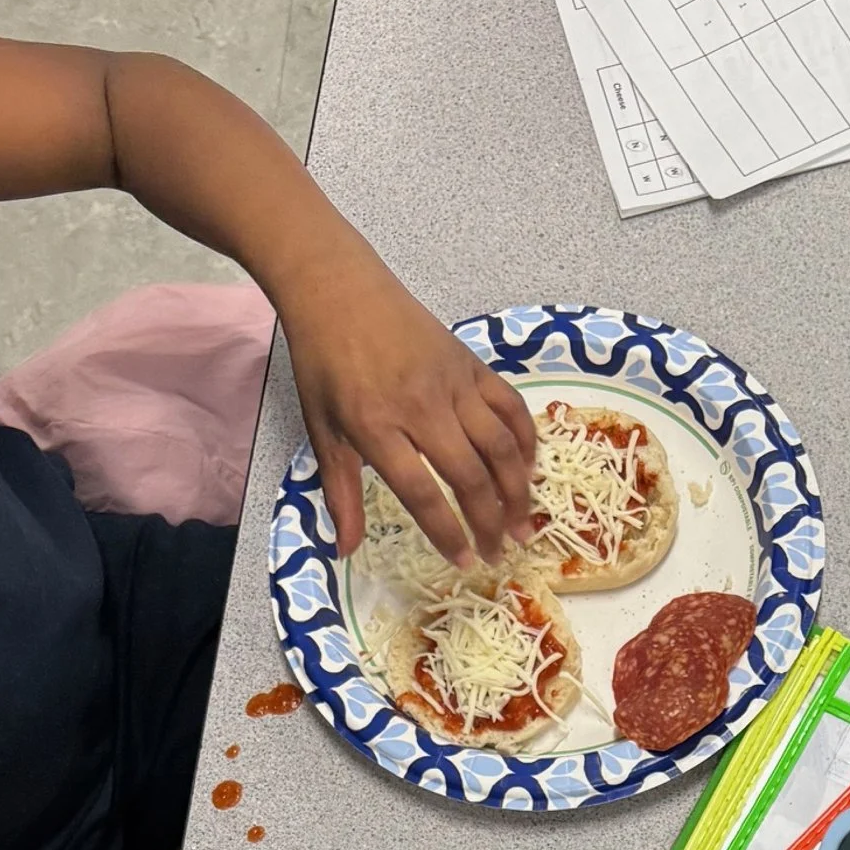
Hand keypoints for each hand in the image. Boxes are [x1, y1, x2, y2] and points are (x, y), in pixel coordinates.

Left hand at [278, 251, 536, 566]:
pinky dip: (526, 441)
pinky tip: (528, 469)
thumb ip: (339, 492)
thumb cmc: (324, 361)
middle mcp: (420, 406)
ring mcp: (452, 383)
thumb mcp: (322, 430)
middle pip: (469, 475)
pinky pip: (511, 407)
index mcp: (376, 426)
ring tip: (522, 524)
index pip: (422, 493)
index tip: (463, 561)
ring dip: (517, 490)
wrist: (338, 288)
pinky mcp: (471, 364)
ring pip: (500, 445)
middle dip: (490, 521)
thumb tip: (346, 549)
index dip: (447, 533)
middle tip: (499, 552)